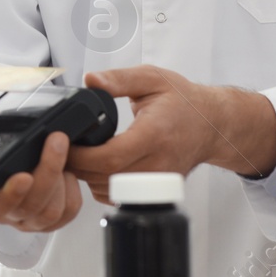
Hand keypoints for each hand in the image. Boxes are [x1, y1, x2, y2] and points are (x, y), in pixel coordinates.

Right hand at [0, 128, 81, 232]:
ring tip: (60, 149)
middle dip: (48, 171)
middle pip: (32, 206)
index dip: (11, 195)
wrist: (11, 149)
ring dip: (61, 177)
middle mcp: (8, 213)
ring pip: (53, 210)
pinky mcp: (53, 217)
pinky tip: (67, 171)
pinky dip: (72, 190)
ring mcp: (31, 217)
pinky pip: (69, 211)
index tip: (23, 176)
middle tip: (55, 140)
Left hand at [67, 65, 275, 203]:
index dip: (82, 156)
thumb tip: (91, 80)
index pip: (111, 157)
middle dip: (79, 167)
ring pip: (112, 192)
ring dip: (89, 178)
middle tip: (64, 149)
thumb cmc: (183, 101)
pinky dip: (103, 187)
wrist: (211, 125)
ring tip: (79, 156)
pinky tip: (97, 168)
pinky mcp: (157, 190)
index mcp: (154, 134)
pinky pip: (122, 198)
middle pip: (107, 179)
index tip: (66, 144)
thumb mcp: (152, 79)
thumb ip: (119, 79)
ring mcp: (159, 181)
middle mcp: (158, 163)